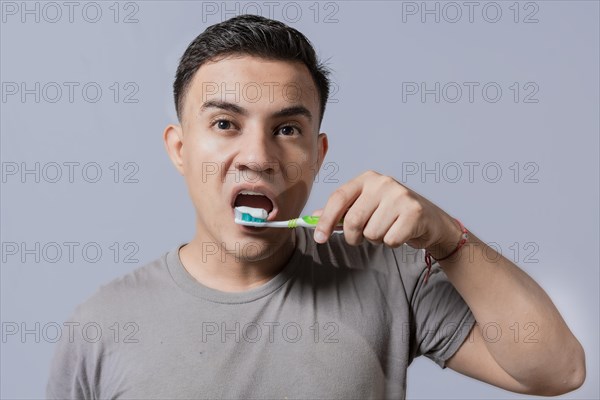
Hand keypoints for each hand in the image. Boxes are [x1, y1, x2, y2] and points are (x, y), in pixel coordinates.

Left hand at [312, 170, 462, 256]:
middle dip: (354, 236)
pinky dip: (392, 243)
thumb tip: (313, 218)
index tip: (319, 238)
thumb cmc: (392, 213)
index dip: (326, 220)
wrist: (430, 220)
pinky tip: (400, 232)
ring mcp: (400, 196)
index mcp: (367, 179)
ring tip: (388, 229)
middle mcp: (383, 183)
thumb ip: (341, 211)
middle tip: (363, 237)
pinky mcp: (414, 212)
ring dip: (376, 239)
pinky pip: (390, 240)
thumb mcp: (366, 206)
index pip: (338, 198)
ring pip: (372, 233)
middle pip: (353, 220)